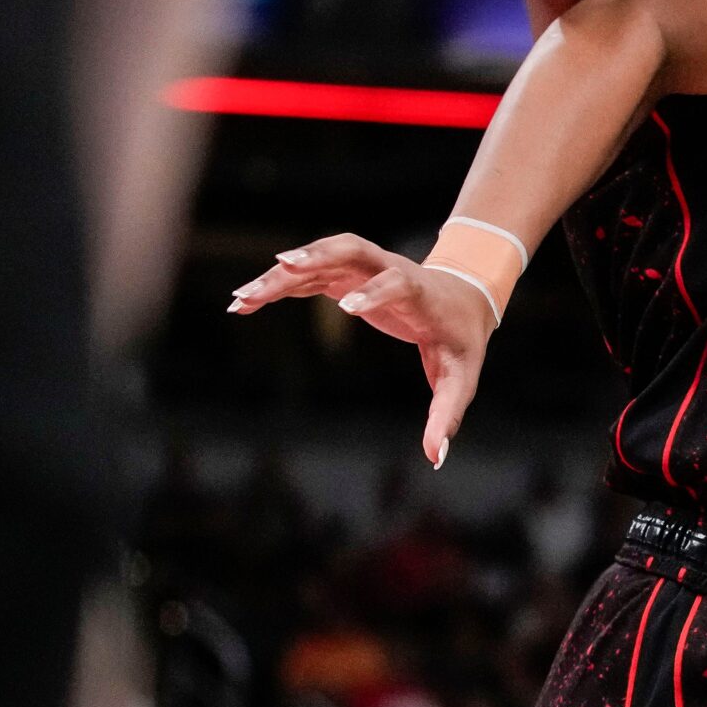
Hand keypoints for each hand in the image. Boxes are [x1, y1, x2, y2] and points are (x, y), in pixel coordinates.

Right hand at [230, 233, 493, 465]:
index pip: (398, 282)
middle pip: (352, 249)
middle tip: (282, 268)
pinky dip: (277, 283)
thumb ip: (447, 414)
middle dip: (317, 256)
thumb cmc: (461, 339)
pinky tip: (243, 302)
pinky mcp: (346, 274)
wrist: (465, 297)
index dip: (375, 292)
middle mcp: (390, 269)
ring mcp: (365, 267)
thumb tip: (436, 457)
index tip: (347, 309)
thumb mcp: (461, 377)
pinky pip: (307, 273)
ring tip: (241, 297)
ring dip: (282, 273)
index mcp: (420, 293)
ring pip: (322, 256)